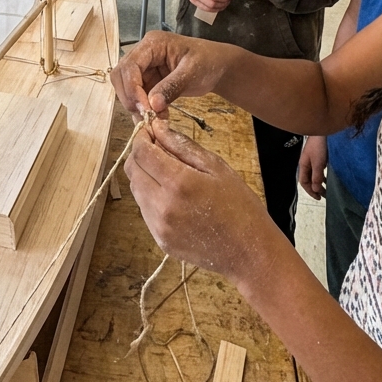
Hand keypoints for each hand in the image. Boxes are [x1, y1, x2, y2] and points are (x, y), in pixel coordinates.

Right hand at [111, 30, 233, 117]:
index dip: (132, 88)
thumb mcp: (193, 72)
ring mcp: (144, 68)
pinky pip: (137, 96)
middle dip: (130, 97)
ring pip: (125, 88)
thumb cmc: (208, 62)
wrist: (217, 67)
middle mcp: (143, 54)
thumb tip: (152, 105)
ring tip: (153, 119)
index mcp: (152, 44)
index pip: (130, 65)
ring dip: (135, 105)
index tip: (144, 109)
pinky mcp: (147, 81)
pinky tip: (157, 118)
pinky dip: (143, 109)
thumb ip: (172, 87)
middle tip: (146, 116)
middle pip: (121, 75)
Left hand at [125, 123, 282, 281]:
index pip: (142, 153)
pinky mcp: (160, 240)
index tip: (148, 130)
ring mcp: (159, 226)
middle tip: (157, 148)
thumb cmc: (240, 206)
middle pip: (132, 171)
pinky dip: (151, 197)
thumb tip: (157, 127)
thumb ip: (182, 145)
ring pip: (136, 190)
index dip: (141, 137)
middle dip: (140, 155)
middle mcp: (163, 206)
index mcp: (178, 183)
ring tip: (168, 173)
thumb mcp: (216, 166)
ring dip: (144, 176)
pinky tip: (172, 196)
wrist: (249, 253)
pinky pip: (144, 210)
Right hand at [298, 136, 327, 199]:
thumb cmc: (319, 146)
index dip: (310, 191)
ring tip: (329, 188)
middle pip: (309, 179)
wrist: (322, 130)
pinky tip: (330, 176)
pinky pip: (320, 169)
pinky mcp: (319, 155)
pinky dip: (324, 175)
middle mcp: (307, 163)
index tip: (319, 198)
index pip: (304, 182)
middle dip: (316, 188)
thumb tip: (315, 190)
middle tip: (326, 195)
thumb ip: (316, 177)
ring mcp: (313, 159)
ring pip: (315, 174)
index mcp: (303, 165)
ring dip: (321, 182)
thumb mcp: (318, 163)